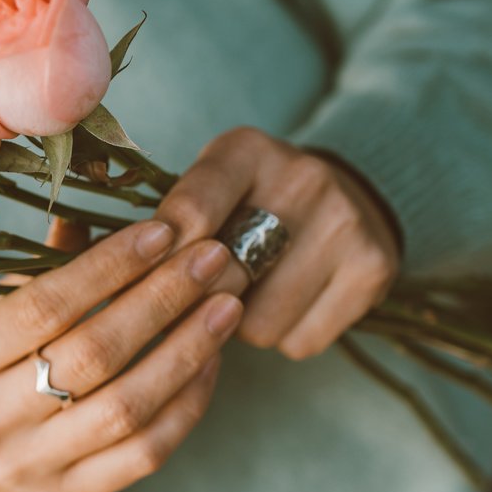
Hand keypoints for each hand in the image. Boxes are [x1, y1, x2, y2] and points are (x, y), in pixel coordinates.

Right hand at [0, 221, 243, 491]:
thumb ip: (40, 268)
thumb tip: (104, 213)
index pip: (44, 307)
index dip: (109, 267)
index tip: (163, 231)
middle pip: (93, 355)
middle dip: (162, 299)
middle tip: (212, 258)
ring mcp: (27, 466)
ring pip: (127, 408)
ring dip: (187, 351)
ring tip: (226, 306)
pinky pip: (144, 453)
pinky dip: (186, 404)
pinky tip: (210, 361)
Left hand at [155, 127, 401, 359]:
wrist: (354, 194)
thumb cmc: (255, 200)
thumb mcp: (211, 187)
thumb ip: (170, 223)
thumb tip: (118, 279)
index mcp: (247, 151)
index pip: (187, 215)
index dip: (158, 262)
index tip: (145, 283)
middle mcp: (303, 179)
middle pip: (221, 279)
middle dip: (196, 301)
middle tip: (193, 299)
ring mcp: (344, 225)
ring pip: (256, 323)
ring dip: (240, 325)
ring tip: (252, 292)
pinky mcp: (372, 270)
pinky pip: (298, 341)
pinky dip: (283, 336)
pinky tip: (288, 303)